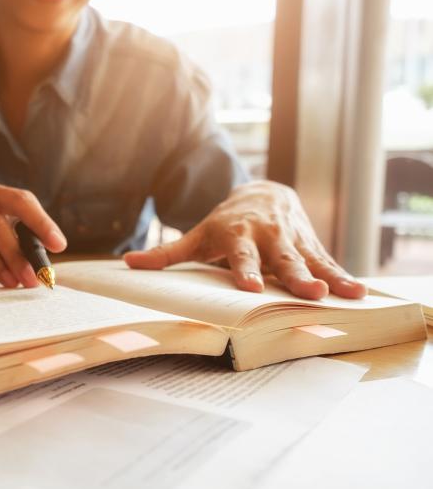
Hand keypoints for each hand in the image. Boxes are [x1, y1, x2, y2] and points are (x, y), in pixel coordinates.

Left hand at [124, 180, 366, 299]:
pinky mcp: (311, 245)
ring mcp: (293, 240)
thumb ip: (166, 253)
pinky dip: (343, 277)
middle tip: (307, 292)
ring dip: (324, 277)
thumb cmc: (225, 223)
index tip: (250, 287)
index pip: (241, 255)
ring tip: (338, 294)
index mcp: (238, 234)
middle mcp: (269, 236)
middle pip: (282, 258)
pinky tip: (359, 294)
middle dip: (294, 275)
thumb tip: (128, 263)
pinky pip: (328, 263)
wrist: (263, 194)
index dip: (245, 270)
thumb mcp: (197, 235)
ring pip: (309, 260)